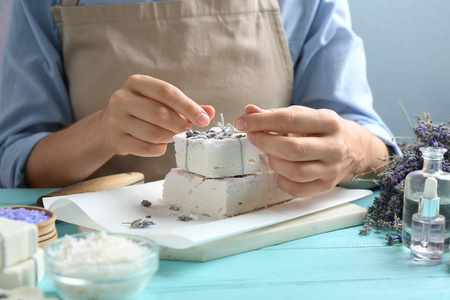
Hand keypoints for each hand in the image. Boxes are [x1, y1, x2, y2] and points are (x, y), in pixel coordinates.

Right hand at [102, 75, 214, 156]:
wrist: (111, 125)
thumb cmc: (143, 111)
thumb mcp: (162, 101)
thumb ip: (186, 106)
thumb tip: (210, 112)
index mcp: (137, 82)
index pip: (167, 92)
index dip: (188, 106)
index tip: (204, 119)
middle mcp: (122, 98)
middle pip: (159, 113)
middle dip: (179, 124)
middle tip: (187, 130)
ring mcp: (116, 119)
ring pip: (153, 133)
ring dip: (169, 137)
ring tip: (173, 136)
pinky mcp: (115, 138)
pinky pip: (145, 147)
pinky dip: (158, 149)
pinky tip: (161, 145)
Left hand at [234, 105, 387, 196]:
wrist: (356, 148)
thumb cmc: (323, 130)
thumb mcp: (306, 115)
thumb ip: (276, 114)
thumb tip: (248, 110)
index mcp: (329, 122)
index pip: (290, 120)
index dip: (261, 121)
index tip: (241, 122)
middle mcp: (334, 147)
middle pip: (292, 149)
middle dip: (265, 142)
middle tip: (252, 137)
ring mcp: (332, 170)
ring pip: (294, 171)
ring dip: (273, 162)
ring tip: (268, 153)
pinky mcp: (327, 187)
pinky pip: (298, 190)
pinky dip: (281, 181)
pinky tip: (279, 170)